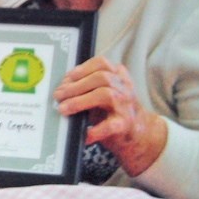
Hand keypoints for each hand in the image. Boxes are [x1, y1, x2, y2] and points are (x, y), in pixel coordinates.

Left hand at [53, 56, 166, 176]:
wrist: (140, 134)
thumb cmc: (114, 111)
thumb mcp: (104, 93)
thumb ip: (87, 86)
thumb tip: (61, 87)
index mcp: (118, 77)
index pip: (102, 64)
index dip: (83, 68)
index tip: (67, 76)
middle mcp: (124, 89)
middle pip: (101, 78)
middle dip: (76, 85)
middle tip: (58, 95)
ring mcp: (126, 106)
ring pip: (105, 95)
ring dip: (80, 101)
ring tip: (64, 109)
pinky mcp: (126, 125)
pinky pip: (110, 125)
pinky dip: (96, 129)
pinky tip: (85, 133)